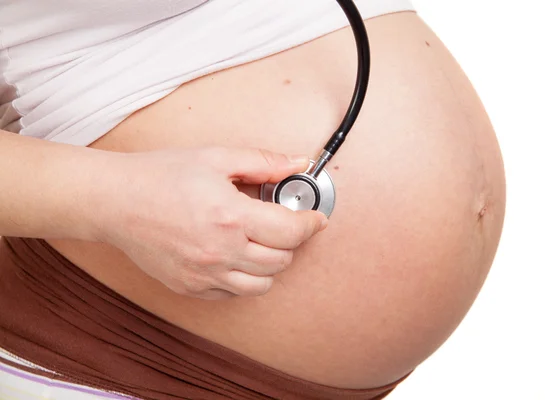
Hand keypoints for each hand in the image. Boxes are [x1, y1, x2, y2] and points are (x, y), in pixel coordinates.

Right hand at [95, 146, 327, 299]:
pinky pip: (232, 294)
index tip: (315, 218)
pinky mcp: (190, 287)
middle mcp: (220, 251)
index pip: (291, 232)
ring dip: (270, 264)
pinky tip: (234, 256)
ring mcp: (204, 274)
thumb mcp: (216, 158)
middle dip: (291, 241)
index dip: (310, 223)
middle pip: (281, 261)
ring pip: (261, 285)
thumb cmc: (161, 176)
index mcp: (230, 216)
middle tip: (283, 224)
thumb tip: (298, 164)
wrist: (115, 201)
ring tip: (259, 242)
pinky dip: (243, 279)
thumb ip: (263, 163)